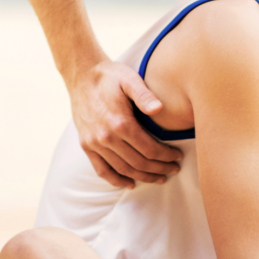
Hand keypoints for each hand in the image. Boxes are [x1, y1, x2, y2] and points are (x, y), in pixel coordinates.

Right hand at [69, 60, 182, 188]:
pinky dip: (117, 180)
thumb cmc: (109, 76)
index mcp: (120, 123)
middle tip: (174, 170)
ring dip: (143, 177)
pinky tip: (130, 183)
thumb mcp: (129, 79)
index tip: (178, 157)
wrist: (81, 74)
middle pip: (139, 163)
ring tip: (159, 178)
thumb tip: (159, 108)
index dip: (166, 156)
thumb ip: (144, 94)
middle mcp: (106, 137)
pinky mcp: (86, 145)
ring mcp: (94, 143)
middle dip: (159, 169)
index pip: (150, 149)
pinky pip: (101, 170)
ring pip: (123, 169)